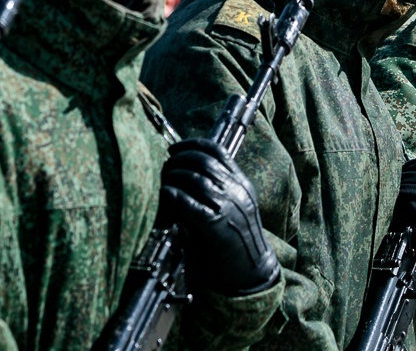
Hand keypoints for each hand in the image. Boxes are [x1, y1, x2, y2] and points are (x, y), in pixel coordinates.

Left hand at [158, 138, 278, 296]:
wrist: (253, 273)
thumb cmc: (236, 240)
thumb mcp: (233, 207)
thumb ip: (216, 189)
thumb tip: (183, 173)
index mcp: (241, 183)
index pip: (217, 151)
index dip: (192, 144)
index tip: (174, 148)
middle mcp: (236, 192)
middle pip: (203, 162)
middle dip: (178, 159)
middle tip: (165, 166)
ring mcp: (228, 209)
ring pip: (196, 180)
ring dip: (174, 176)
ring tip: (163, 181)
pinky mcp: (217, 228)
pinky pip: (191, 205)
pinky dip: (175, 196)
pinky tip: (165, 194)